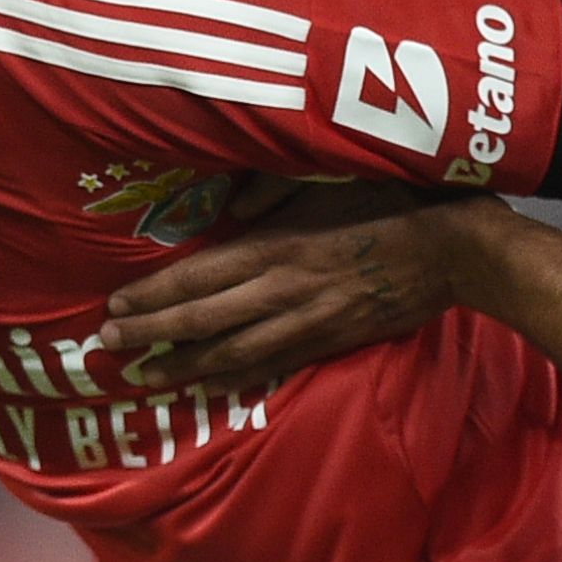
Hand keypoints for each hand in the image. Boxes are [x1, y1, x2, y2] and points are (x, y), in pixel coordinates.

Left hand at [108, 185, 485, 395]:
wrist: (453, 249)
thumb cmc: (393, 198)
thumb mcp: (329, 174)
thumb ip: (272, 191)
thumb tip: (229, 210)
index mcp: (276, 245)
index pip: (199, 275)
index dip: (154, 295)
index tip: (115, 306)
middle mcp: (282, 289)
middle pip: (203, 318)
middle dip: (152, 333)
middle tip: (108, 346)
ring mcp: (307, 321)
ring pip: (232, 351)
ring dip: (185, 366)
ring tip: (147, 376)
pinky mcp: (331, 340)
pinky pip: (274, 364)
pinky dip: (237, 378)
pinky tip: (211, 387)